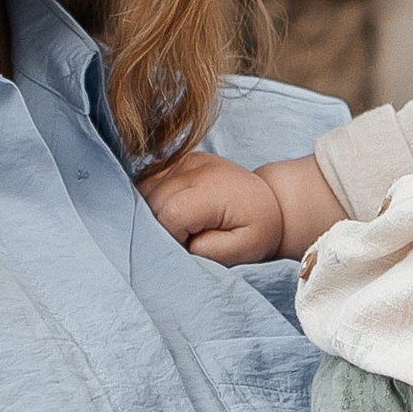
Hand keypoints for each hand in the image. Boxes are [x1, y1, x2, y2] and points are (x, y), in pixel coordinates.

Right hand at [137, 152, 290, 264]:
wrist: (269, 200)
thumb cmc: (257, 229)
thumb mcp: (243, 249)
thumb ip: (207, 250)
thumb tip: (177, 244)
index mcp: (211, 189)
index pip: (169, 214)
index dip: (171, 236)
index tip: (188, 245)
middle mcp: (193, 168)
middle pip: (151, 200)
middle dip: (159, 225)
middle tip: (184, 238)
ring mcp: (183, 160)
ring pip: (143, 188)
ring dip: (151, 211)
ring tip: (176, 224)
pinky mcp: (176, 160)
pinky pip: (147, 179)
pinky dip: (150, 197)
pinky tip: (166, 209)